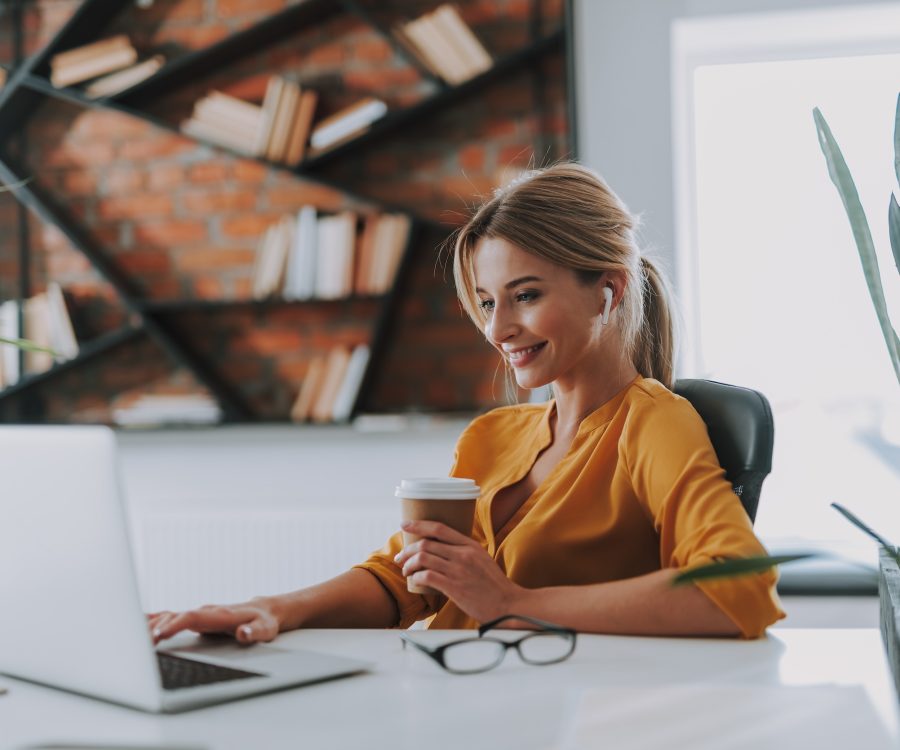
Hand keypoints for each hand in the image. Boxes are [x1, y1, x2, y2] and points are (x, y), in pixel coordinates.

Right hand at [147, 597, 280, 645]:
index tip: (159, 635)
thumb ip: (254, 632)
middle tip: (138, 643)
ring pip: (170, 616)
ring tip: (129, 636)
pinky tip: (136, 624)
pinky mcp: (194, 618)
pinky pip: (170, 617)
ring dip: (151, 624)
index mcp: (219, 614)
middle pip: (176, 616)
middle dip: (156, 628)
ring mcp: (199, 613)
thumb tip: (243, 633)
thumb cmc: (264, 622)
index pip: (193, 617)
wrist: (263, 611)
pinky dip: (153, 620)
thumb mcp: (265, 629)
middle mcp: (205, 611)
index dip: (175, 625)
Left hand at [393, 520, 523, 623]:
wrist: (508, 605)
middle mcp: (463, 554)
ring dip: (409, 564)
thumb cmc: (494, 585)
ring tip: (405, 571)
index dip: (419, 524)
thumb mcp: (482, 559)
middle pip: (426, 544)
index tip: (405, 524)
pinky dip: (416, 577)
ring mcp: (458, 570)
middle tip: (401, 557)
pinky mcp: (455, 587)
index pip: (439, 528)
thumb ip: (464, 552)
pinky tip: (415, 581)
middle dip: (408, 549)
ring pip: (423, 558)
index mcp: (470, 545)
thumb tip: (442, 549)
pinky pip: (427, 577)